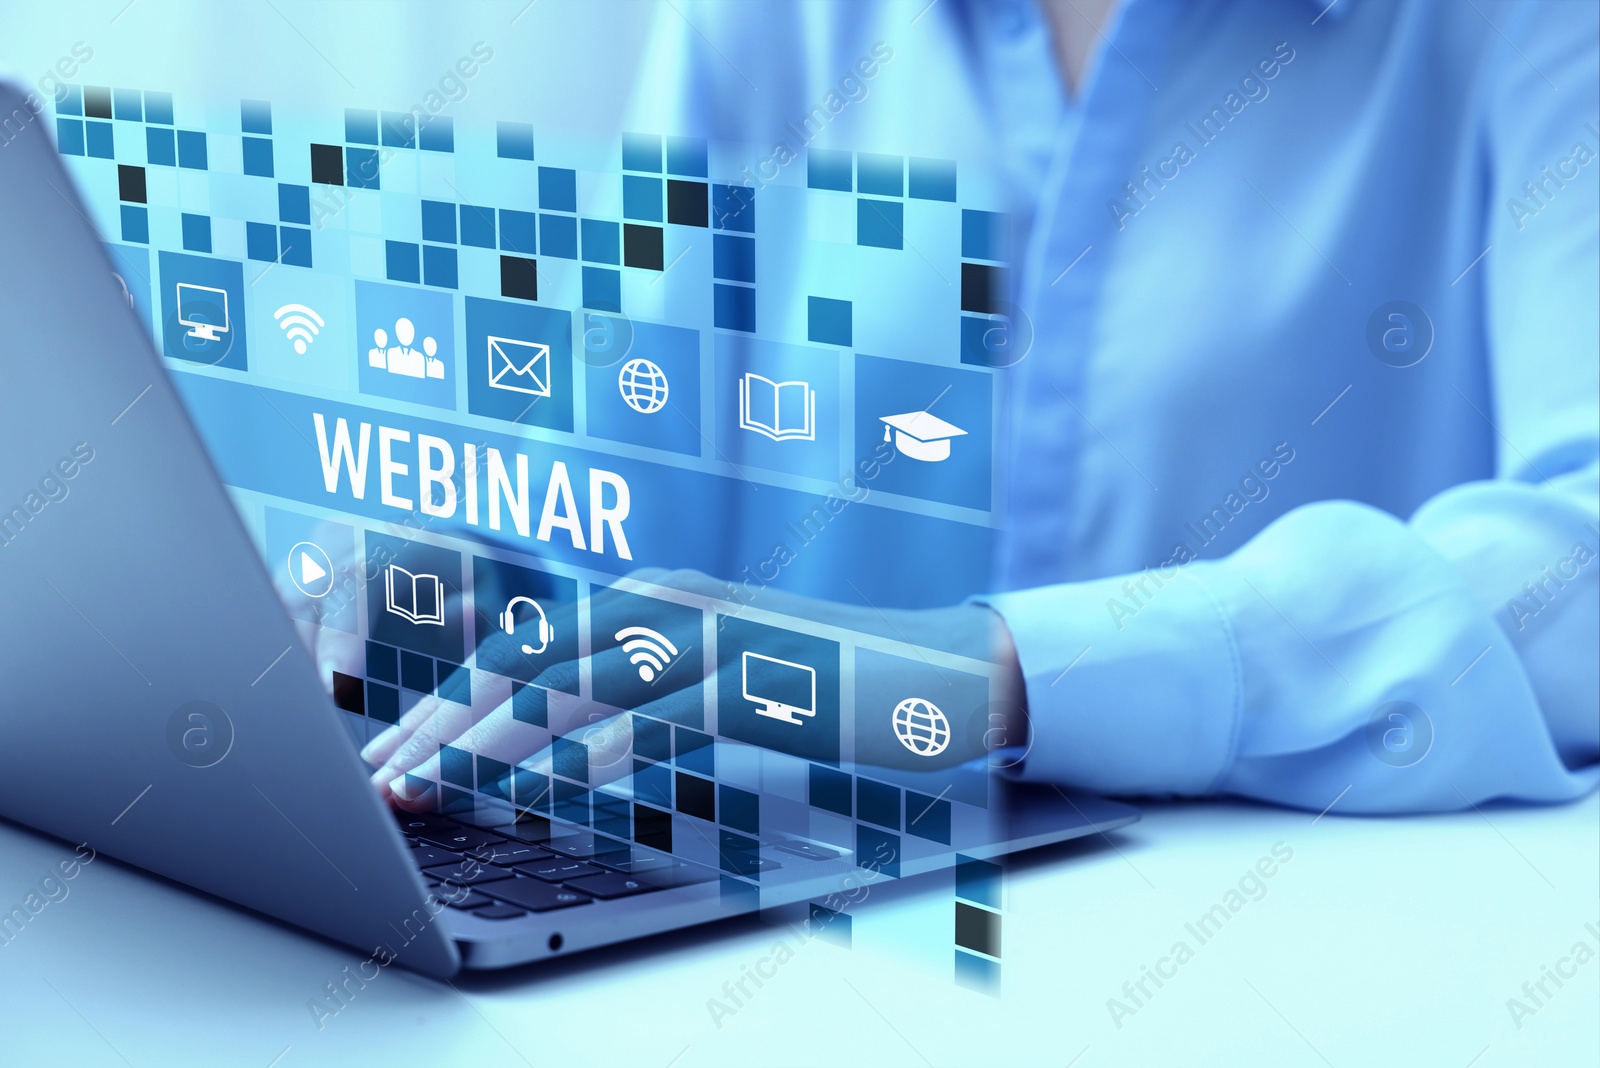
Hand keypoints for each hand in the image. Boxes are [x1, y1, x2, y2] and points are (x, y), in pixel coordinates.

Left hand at [361, 569, 1027, 809]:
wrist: (928, 671)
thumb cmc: (807, 683)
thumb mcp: (706, 677)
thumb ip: (631, 693)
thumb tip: (542, 742)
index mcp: (644, 599)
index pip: (521, 650)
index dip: (444, 702)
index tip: (392, 753)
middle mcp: (666, 604)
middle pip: (529, 663)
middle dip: (445, 723)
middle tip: (386, 778)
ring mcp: (712, 637)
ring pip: (580, 687)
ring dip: (499, 743)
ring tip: (439, 786)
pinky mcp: (759, 678)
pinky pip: (664, 717)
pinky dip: (603, 751)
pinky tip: (556, 786)